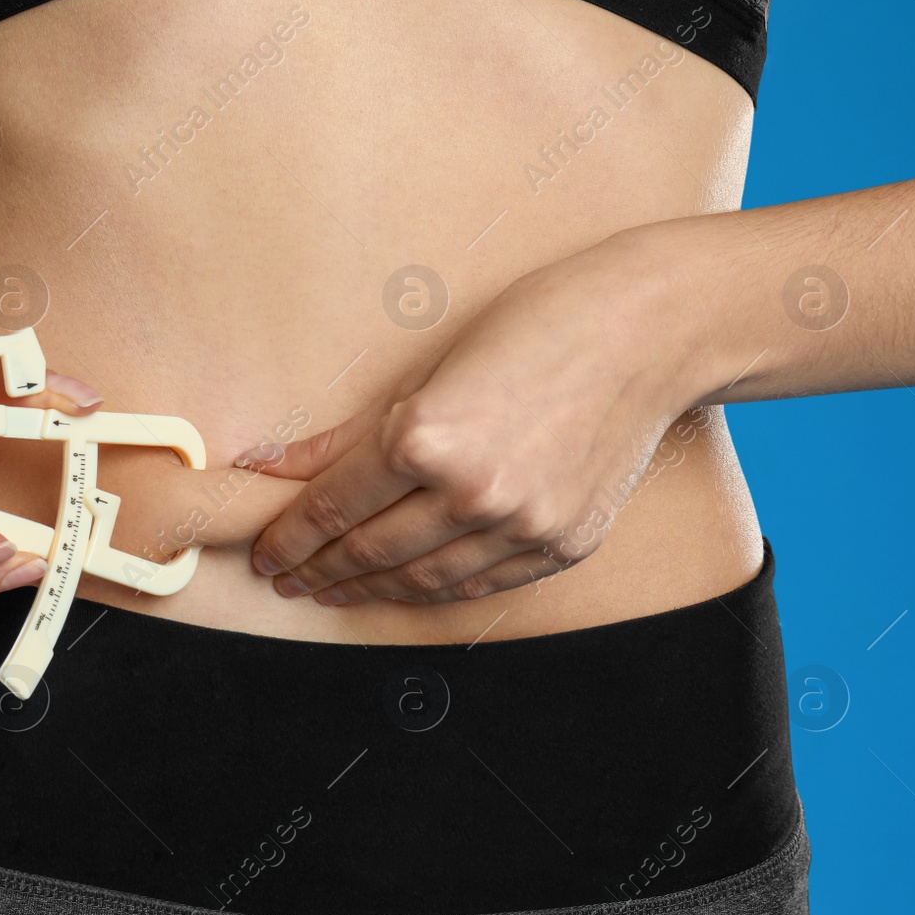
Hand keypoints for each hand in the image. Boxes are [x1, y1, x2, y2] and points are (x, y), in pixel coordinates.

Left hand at [242, 230, 707, 604]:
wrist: (649, 331)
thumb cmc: (532, 324)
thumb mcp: (425, 367)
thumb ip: (344, 436)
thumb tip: (267, 465)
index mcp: (427, 438)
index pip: (333, 507)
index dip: (289, 537)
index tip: (265, 553)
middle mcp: (473, 493)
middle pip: (370, 550)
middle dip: (318, 569)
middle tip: (286, 579)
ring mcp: (523, 525)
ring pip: (423, 579)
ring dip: (368, 589)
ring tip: (333, 589)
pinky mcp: (562, 543)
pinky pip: (482, 584)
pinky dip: (435, 590)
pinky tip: (404, 588)